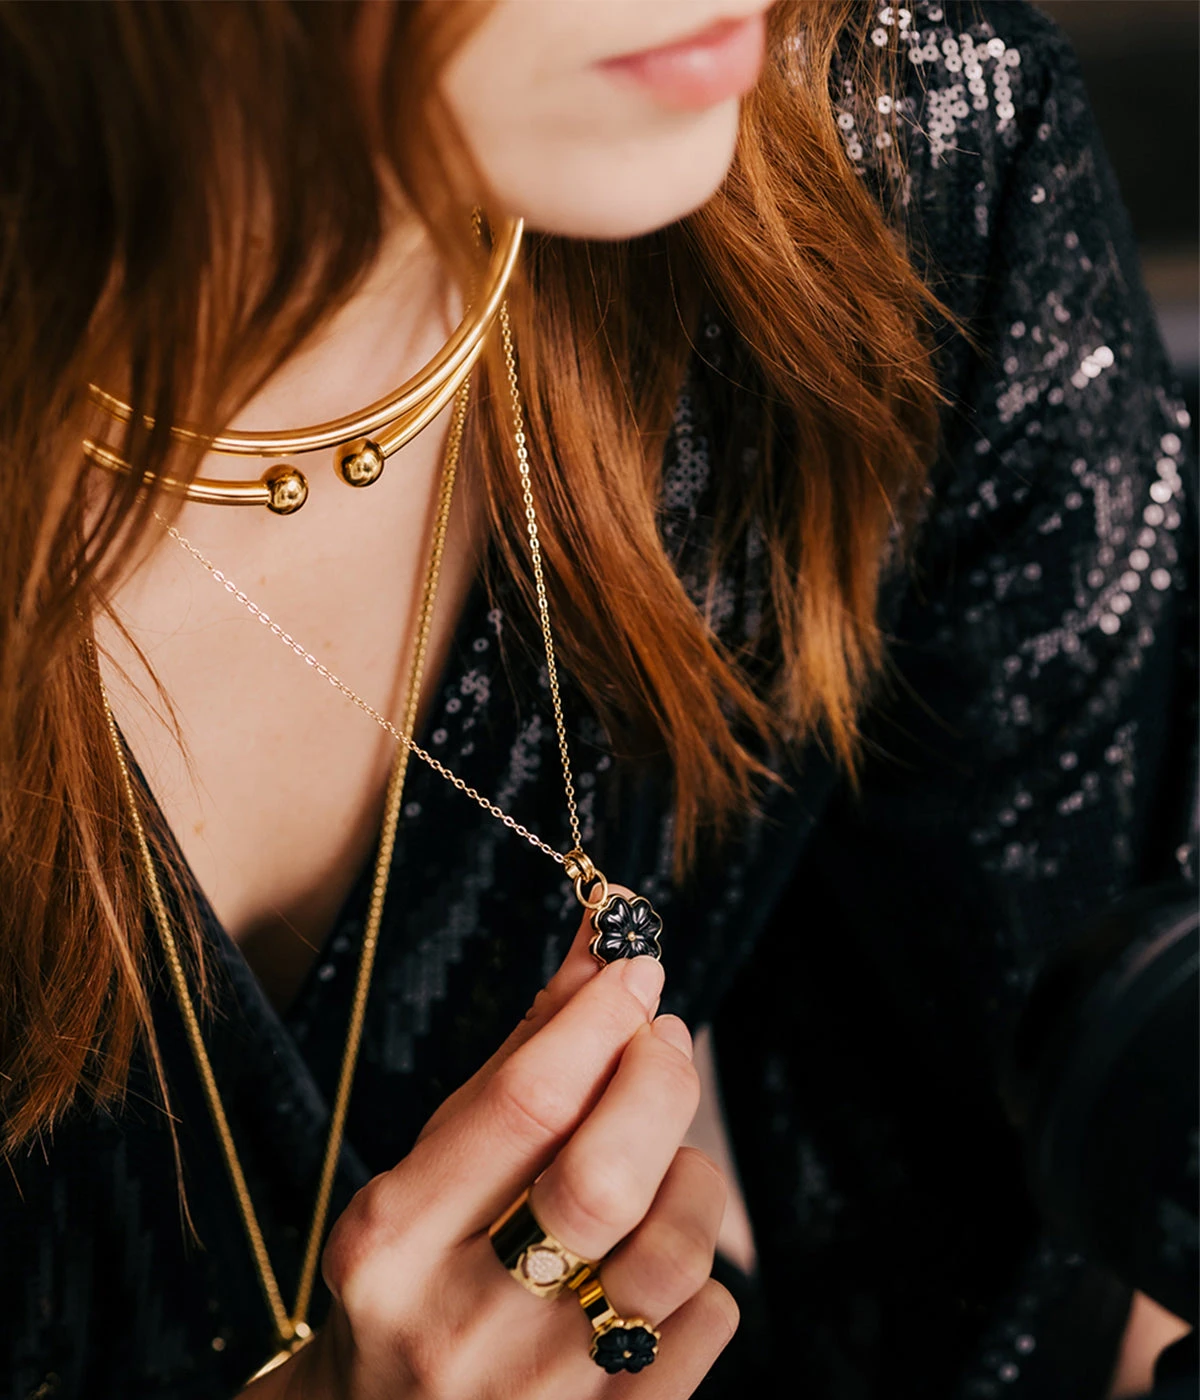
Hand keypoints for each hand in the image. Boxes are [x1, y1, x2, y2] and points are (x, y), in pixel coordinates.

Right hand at [243, 897, 736, 1399]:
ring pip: (675, 1253)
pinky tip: (655, 1253)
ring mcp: (536, 1395)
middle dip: (658, 1081)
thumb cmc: (415, 1274)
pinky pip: (708, 1326)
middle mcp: (459, 1323)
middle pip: (606, 1178)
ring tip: (664, 1159)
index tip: (636, 968)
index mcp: (395, 1239)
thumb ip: (520, 1062)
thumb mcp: (431, 1166)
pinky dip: (703, 1269)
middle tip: (665, 1038)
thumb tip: (601, 953)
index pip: (523, 1104)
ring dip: (692, 1176)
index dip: (596, 1019)